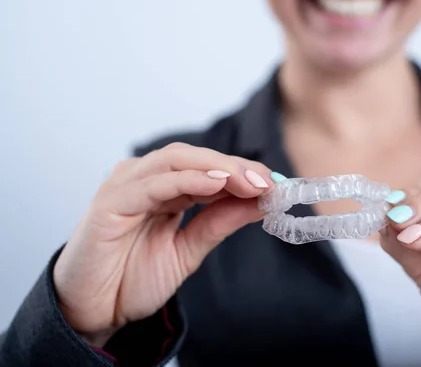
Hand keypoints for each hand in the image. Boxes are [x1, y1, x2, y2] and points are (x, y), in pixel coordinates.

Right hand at [53, 143, 272, 346]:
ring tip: (250, 181)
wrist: (93, 312)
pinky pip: (151, 185)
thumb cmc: (133, 277)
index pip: (208, 167)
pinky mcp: (109, 203)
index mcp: (164, 188)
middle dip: (236, 167)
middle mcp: (144, 180)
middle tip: (268, 181)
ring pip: (175, 161)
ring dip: (217, 167)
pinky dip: (185, 180)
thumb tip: (262, 200)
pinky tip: (215, 184)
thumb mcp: (189, 249)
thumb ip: (220, 222)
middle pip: (195, 157)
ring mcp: (124, 187)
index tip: (276, 184)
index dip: (243, 171)